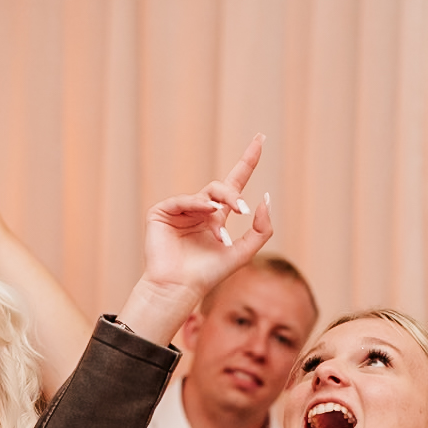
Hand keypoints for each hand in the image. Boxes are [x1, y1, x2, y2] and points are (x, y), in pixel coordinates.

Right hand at [115, 135, 274, 343]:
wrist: (180, 288)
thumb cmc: (208, 274)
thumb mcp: (244, 252)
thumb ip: (262, 229)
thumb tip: (265, 197)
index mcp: (216, 218)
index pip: (235, 182)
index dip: (248, 161)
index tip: (261, 139)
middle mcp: (199, 210)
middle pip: (222, 188)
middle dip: (233, 195)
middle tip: (243, 210)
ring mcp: (180, 210)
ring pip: (205, 193)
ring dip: (219, 204)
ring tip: (222, 221)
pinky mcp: (161, 212)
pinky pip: (183, 200)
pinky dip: (197, 205)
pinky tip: (208, 214)